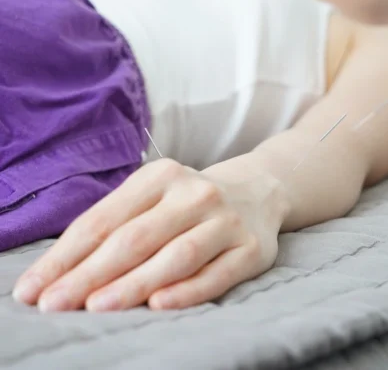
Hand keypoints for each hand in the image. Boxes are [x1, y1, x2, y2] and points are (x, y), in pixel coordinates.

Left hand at [13, 158, 282, 311]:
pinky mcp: (251, 248)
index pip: (105, 218)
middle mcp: (195, 193)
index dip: (67, 254)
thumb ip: (117, 223)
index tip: (35, 287)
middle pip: (136, 237)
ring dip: (135, 283)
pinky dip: (188, 290)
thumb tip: (65, 268)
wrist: (256, 191)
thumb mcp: (154, 196)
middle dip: (90, 273)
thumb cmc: (190, 201)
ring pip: (177, 255)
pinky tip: (159, 304)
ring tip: (97, 307)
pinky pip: (217, 273)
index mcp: (162, 175)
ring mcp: (226, 220)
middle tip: (55, 304)